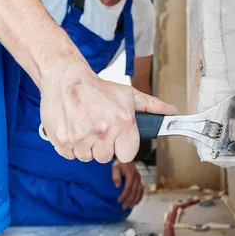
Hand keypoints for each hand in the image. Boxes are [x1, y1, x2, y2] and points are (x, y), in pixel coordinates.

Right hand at [39, 67, 175, 162]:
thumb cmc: (98, 88)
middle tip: (98, 128)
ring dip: (86, 146)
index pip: (127, 155)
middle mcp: (103, 131)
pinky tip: (74, 128)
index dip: (122, 146)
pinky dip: (71, 146)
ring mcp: (81, 137)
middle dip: (102, 145)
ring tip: (85, 126)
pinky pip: (71, 155)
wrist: (66, 78)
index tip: (117, 138)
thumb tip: (171, 111)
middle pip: (105, 157)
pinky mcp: (63, 140)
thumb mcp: (127, 94)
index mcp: (123, 122)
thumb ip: (151, 106)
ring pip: (87, 157)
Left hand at [112, 160, 143, 208]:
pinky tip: (136, 202)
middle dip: (129, 200)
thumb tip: (117, 187)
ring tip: (130, 207)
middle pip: (134, 192)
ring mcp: (139, 179)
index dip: (124, 196)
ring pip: (139, 192)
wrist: (127, 158)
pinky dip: (139, 197)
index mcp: (131, 175)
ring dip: (135, 200)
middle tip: (123, 207)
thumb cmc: (120, 163)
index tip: (119, 201)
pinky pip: (141, 190)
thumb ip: (116, 176)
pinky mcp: (140, 180)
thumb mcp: (115, 168)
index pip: (128, 188)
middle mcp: (137, 178)